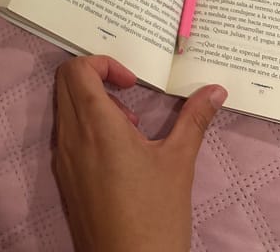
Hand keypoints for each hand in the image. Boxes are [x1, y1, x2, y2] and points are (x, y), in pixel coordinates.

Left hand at [53, 55, 226, 251]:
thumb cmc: (155, 216)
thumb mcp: (179, 162)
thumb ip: (194, 118)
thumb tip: (216, 89)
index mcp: (95, 125)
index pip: (77, 70)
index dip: (103, 63)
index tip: (131, 82)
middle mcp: (71, 136)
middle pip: (66, 82)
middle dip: (96, 77)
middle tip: (128, 95)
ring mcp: (64, 158)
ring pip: (64, 107)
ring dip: (91, 102)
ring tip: (128, 126)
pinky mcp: (65, 177)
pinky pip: (66, 134)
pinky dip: (86, 126)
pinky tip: (119, 151)